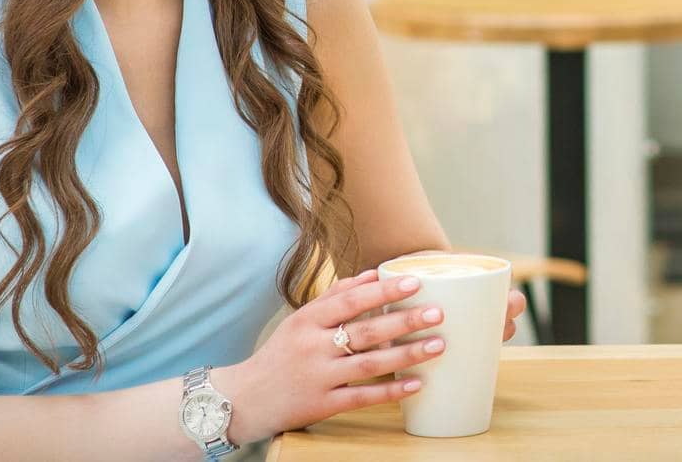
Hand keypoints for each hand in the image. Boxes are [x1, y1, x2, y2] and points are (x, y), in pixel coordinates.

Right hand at [217, 269, 525, 444]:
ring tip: (438, 345)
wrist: (243, 399)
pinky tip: (416, 384)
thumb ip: (334, 297)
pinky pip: (361, 397)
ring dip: (407, 355)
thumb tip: (372, 275)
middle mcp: (313, 347)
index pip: (350, 301)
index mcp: (307, 321)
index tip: (415, 282)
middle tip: (437, 313)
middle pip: (365, 332)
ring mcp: (318, 377)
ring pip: (369, 364)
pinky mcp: (322, 405)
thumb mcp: (299, 321)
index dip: (383, 291)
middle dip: (405, 322)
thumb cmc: (279, 354)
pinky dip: (390, 392)